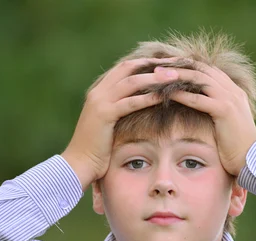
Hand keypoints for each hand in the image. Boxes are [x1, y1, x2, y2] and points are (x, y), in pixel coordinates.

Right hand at [63, 58, 178, 189]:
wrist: (79, 163)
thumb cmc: (96, 148)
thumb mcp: (108, 123)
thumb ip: (120, 109)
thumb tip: (141, 105)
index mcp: (99, 91)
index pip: (125, 67)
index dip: (147, 63)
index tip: (168, 63)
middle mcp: (98, 91)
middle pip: (129, 68)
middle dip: (154, 64)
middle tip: (176, 64)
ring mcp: (99, 101)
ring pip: (131, 82)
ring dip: (155, 78)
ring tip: (175, 77)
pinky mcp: (104, 115)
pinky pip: (130, 102)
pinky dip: (147, 98)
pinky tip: (163, 97)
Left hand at [154, 63, 255, 175]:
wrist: (252, 160)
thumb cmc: (236, 147)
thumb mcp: (225, 124)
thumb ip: (214, 110)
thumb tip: (195, 109)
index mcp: (233, 91)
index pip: (207, 69)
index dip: (185, 65)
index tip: (166, 65)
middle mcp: (232, 90)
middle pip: (201, 68)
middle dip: (177, 65)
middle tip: (156, 65)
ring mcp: (230, 98)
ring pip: (199, 79)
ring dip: (176, 76)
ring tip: (157, 76)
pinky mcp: (225, 110)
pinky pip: (199, 98)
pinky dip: (181, 94)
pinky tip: (166, 94)